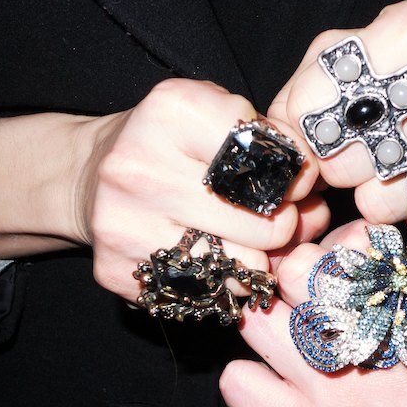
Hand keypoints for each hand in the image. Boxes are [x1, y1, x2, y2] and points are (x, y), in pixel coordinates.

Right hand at [0, 79, 329, 301]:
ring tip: (242, 243)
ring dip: (254, 262)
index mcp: (171, 111)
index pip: (271, 157)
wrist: (90, 175)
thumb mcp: (220, 117)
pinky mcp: (116, 270)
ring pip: (238, 268)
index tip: (287, 179)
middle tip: (270, 220)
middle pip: (263, 223)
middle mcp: (139, 167)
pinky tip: (209, 262)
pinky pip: (203, 295)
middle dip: (280, 226)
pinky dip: (219, 284)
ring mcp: (123, 223)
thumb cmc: (172, 145)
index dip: (293, 174)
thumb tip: (317, 208)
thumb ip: (277, 149)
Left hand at [220, 219, 406, 406]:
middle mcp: (371, 340)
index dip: (326, 251)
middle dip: (283, 280)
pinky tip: (268, 397)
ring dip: (258, 327)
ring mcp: (331, 385)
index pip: (353, 242)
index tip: (322, 273)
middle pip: (297, 269)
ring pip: (258, 317)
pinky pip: (239, 382)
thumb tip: (365, 266)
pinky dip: (245, 386)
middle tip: (285, 304)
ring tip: (273, 347)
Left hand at [269, 0, 406, 241]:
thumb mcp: (358, 57)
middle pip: (350, 160)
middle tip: (359, 154)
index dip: (307, 128)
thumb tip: (278, 144)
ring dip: (376, 197)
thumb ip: (306, 92)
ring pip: (386, 202)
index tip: (318, 132)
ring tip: (398, 168)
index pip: (322, 100)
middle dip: (340, 167)